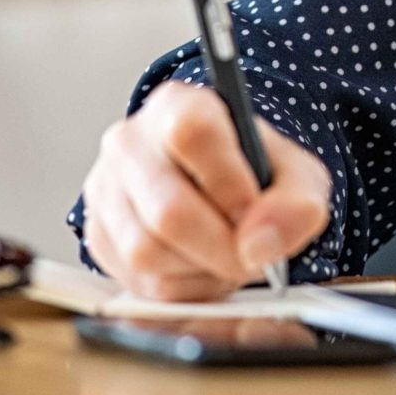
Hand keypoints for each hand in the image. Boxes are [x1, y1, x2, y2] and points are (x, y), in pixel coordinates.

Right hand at [80, 80, 331, 300]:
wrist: (220, 188)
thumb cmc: (254, 175)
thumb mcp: (296, 175)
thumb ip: (296, 202)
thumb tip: (261, 244)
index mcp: (179, 106)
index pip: (190, 133)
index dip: (227, 182)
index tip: (254, 211)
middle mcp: (131, 142)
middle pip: (167, 209)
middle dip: (221, 247)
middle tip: (251, 256)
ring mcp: (106, 189)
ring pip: (146, 252)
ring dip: (200, 271)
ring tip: (228, 257)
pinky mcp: (99, 236)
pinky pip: (138, 282)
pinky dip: (182, 288)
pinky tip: (203, 268)